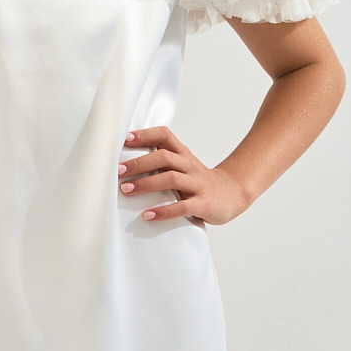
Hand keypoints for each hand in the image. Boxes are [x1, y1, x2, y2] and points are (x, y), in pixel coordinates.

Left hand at [118, 127, 249, 225]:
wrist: (232, 194)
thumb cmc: (198, 181)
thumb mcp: (182, 165)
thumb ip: (160, 160)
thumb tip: (124, 160)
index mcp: (183, 154)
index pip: (165, 136)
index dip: (145, 135)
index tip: (125, 138)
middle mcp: (190, 166)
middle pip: (164, 157)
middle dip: (139, 163)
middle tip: (118, 170)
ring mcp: (197, 184)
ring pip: (171, 179)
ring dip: (146, 184)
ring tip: (126, 190)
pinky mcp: (203, 204)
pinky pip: (182, 207)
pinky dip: (164, 211)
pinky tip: (148, 215)